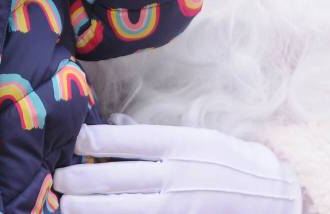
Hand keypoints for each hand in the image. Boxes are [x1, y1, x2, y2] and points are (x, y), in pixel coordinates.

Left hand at [53, 123, 301, 213]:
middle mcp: (177, 174)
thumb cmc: (226, 161)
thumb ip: (151, 134)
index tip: (70, 141)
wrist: (272, 193)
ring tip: (67, 206)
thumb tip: (113, 125)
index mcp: (177, 143)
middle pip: (116, 178)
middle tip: (57, 180)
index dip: (90, 141)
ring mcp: (180, 205)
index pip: (123, 140)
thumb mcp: (194, 137)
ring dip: (90, 209)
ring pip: (123, 209)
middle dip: (80, 181)